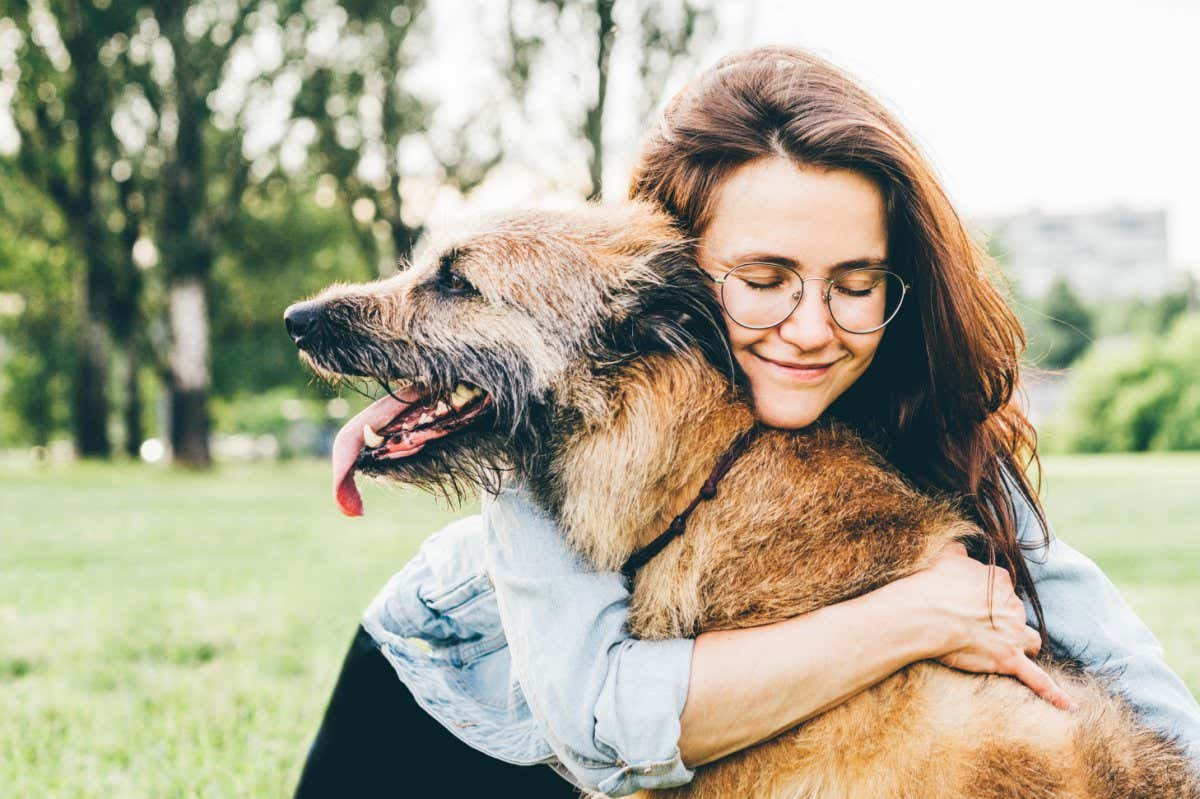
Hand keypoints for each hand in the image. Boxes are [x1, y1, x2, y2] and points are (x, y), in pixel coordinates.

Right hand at [902, 542, 1076, 710]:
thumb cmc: (932, 584)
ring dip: (1024, 643)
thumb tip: (963, 548)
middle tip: (978, 625)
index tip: (973, 601)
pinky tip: (1070, 707)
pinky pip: (1036, 679)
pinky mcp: (1008, 660)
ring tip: (1010, 650)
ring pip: (1031, 640)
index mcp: (1001, 580)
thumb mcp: (947, 556)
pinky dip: (1054, 694)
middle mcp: (1014, 606)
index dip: (989, 597)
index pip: (1004, 588)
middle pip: (1017, 615)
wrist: (926, 613)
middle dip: (1003, 621)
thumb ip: (960, 550)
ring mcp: (1013, 634)